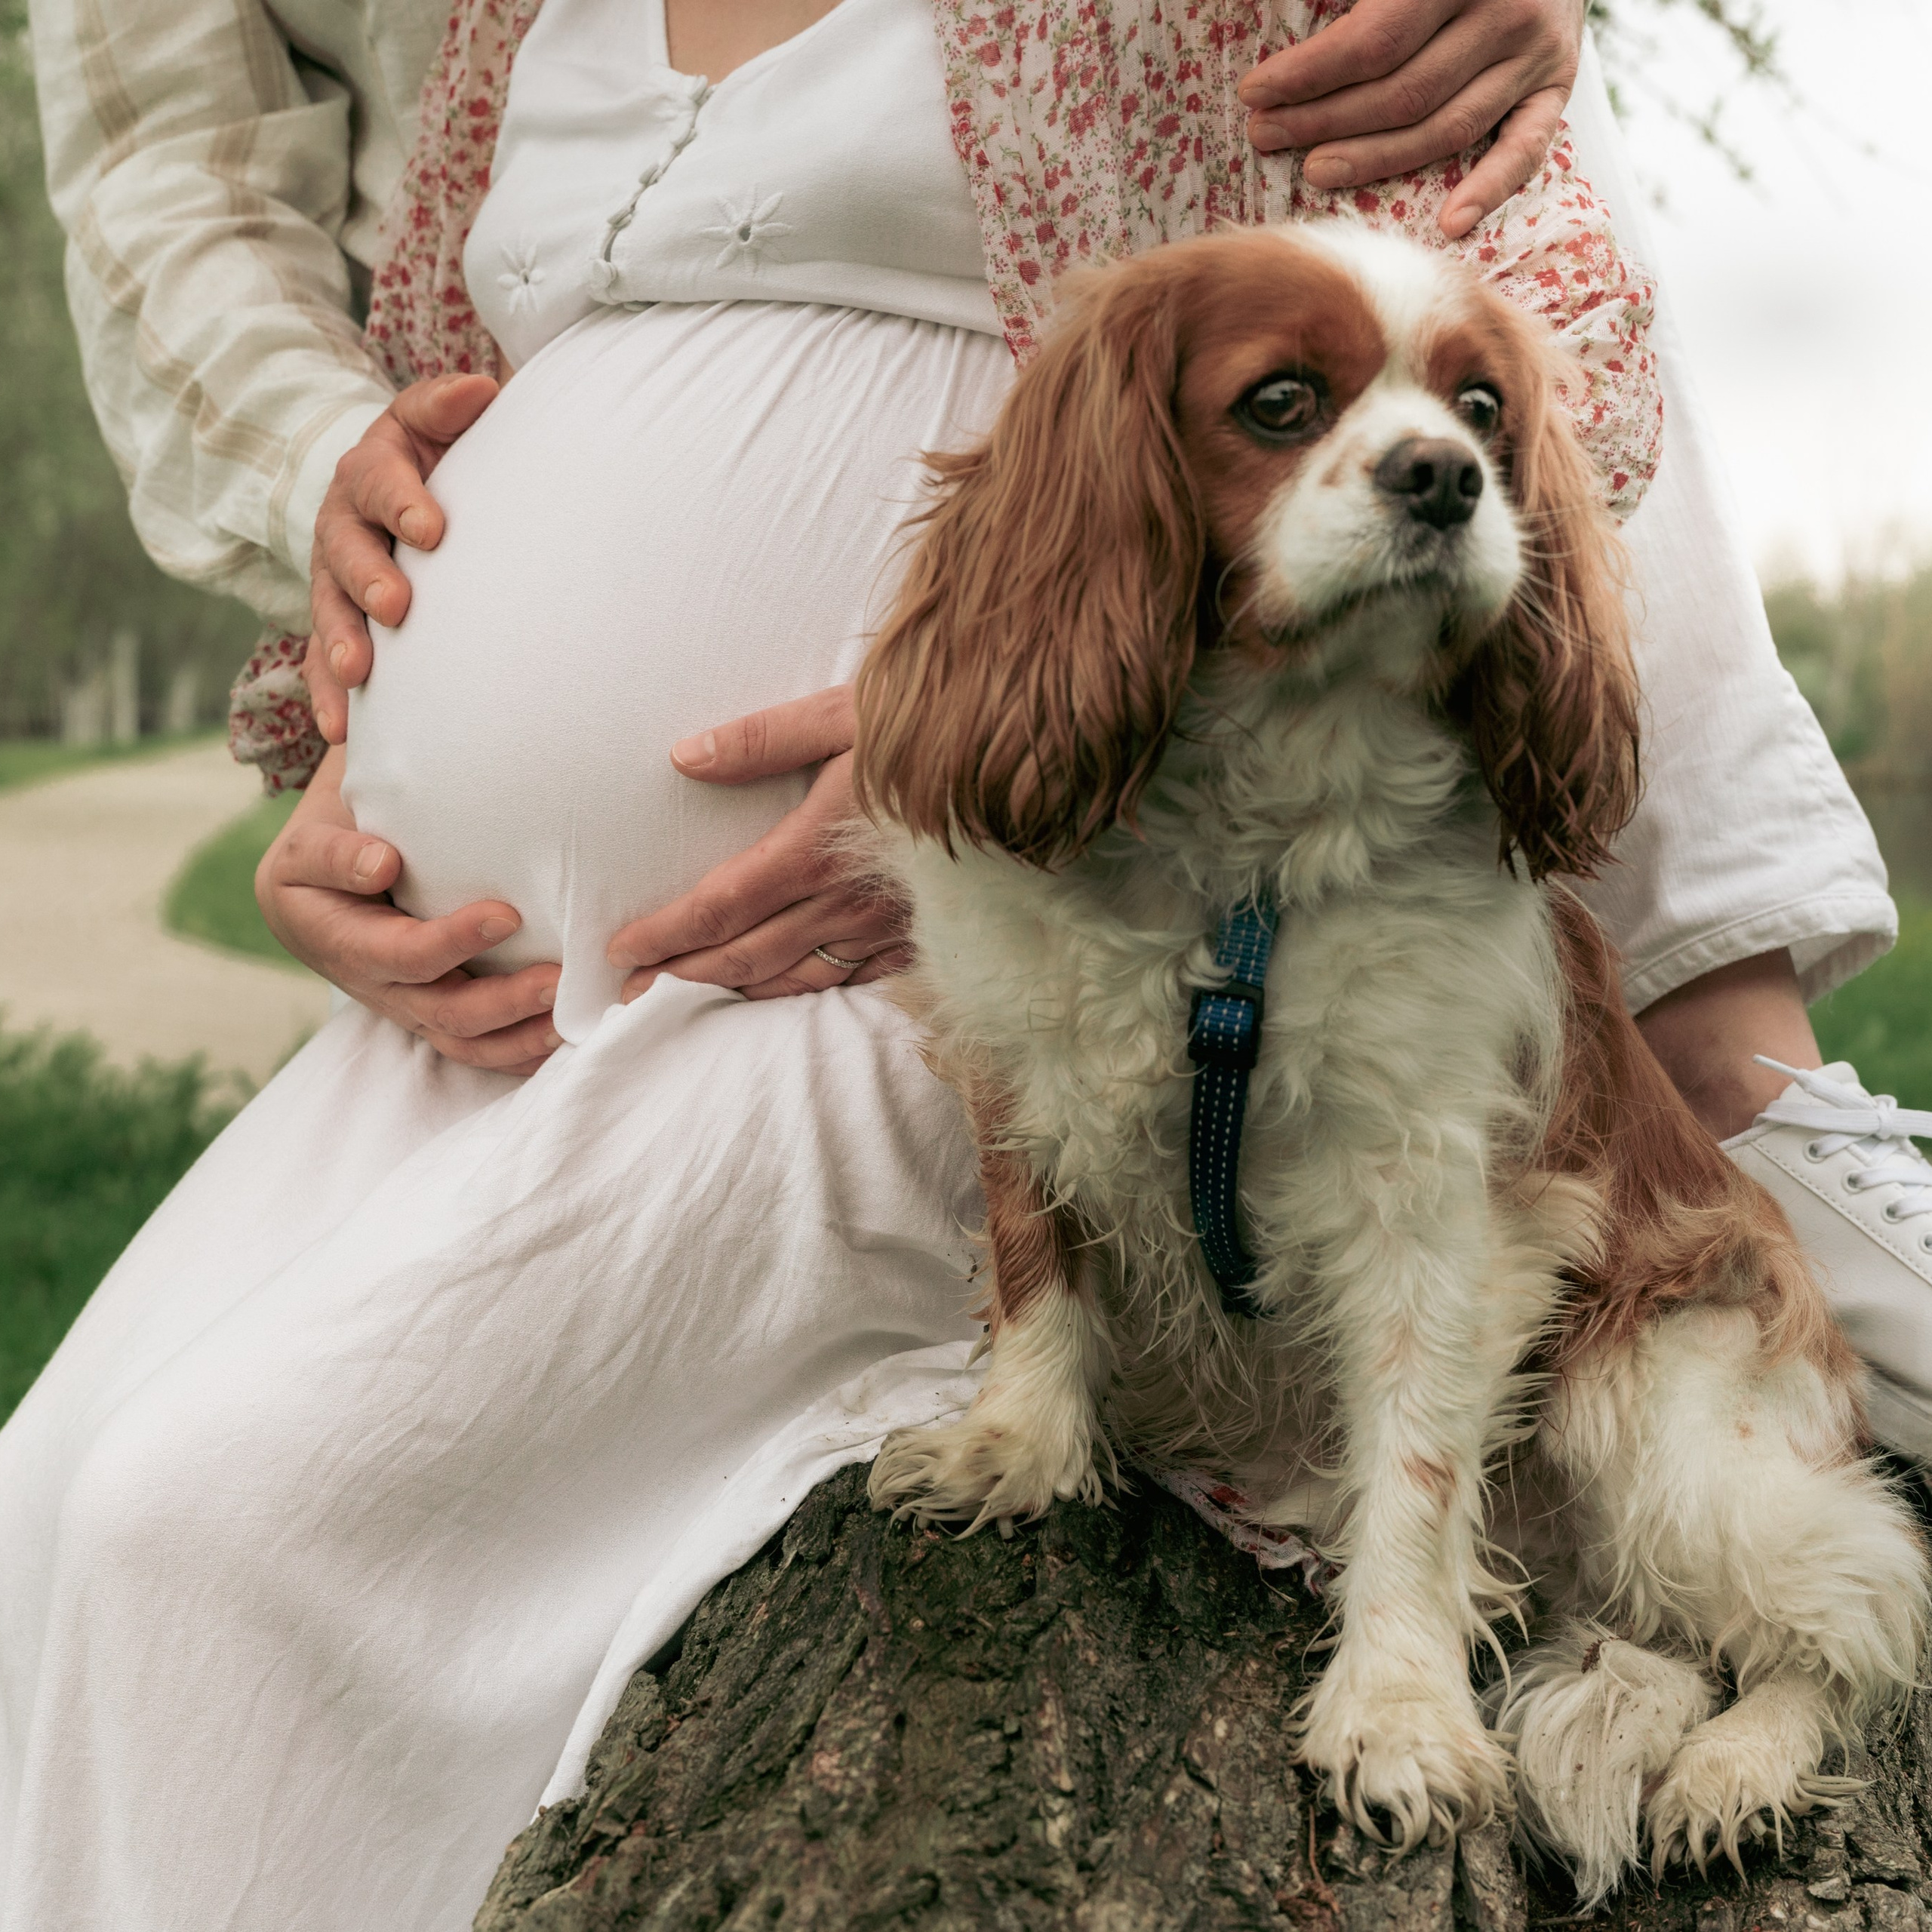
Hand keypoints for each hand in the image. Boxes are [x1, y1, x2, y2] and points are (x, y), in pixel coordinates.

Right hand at [257, 747, 562, 1073]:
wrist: (308, 894)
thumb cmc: (321, 855)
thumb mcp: (305, 846)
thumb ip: (333, 853)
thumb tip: (382, 865)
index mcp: (348, 946)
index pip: (406, 955)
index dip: (455, 942)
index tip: (508, 915)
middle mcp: (381, 989)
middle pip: (447, 1012)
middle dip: (506, 1002)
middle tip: (560, 980)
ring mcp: (411, 1010)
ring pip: (468, 1043)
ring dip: (521, 1038)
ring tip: (572, 1020)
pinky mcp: (435, 1016)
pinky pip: (479, 1048)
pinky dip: (521, 1051)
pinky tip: (566, 1038)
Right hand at [304, 373, 499, 742]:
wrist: (404, 492)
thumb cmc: (441, 458)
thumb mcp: (442, 423)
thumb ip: (454, 407)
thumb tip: (482, 389)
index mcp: (374, 468)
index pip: (382, 480)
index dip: (403, 501)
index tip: (433, 529)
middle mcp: (344, 521)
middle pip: (347, 548)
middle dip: (369, 577)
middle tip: (396, 607)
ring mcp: (335, 576)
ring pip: (329, 608)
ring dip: (341, 642)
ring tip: (358, 676)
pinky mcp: (336, 621)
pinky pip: (323, 660)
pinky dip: (330, 693)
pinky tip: (342, 731)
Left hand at [607, 686, 909, 1001]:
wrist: (1029, 758)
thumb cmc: (936, 724)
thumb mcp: (848, 711)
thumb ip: (765, 737)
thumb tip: (686, 757)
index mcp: (818, 846)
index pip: (720, 907)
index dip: (665, 934)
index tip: (619, 949)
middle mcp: (847, 899)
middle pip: (745, 955)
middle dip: (680, 976)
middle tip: (630, 993)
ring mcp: (886, 926)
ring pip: (793, 978)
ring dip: (732, 992)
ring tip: (685, 999)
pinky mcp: (919, 936)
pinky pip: (848, 980)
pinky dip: (799, 991)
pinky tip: (776, 990)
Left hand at [1239, 0, 1583, 238]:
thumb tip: (1284, 21)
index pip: (1373, 40)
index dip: (1308, 73)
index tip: (1256, 92)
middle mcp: (1506, 14)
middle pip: (1402, 93)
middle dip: (1323, 120)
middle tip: (1266, 135)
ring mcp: (1535, 56)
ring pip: (1445, 128)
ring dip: (1374, 160)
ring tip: (1313, 171)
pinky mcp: (1557, 87)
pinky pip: (1525, 150)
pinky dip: (1490, 190)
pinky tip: (1449, 224)